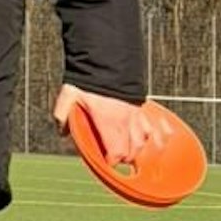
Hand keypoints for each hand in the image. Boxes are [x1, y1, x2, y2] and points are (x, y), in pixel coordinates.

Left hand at [52, 84, 175, 166]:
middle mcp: (127, 121)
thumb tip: (62, 132)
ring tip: (131, 149)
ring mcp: (137, 113)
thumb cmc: (88, 79)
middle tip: (116, 157)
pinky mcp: (143, 104)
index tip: (106, 163)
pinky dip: (158, 132)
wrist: (107, 57)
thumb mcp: (68, 96)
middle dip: (125, 157)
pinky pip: (155, 122)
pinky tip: (158, 137)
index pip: (117, 153)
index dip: (111, 161)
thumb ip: (62, 115)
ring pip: (146, 139)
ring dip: (139, 147)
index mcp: (109, 123)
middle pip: (134, 151)